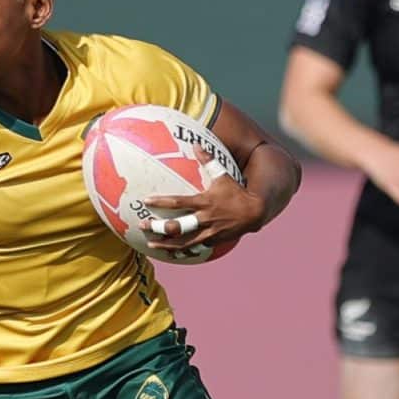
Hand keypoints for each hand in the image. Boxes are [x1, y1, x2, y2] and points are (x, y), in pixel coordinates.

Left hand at [141, 150, 264, 254]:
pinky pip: (195, 249)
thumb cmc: (237, 192)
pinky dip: (182, 252)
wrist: (255, 213)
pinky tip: (172, 254)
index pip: (178, 202)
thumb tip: (197, 144)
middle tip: (143, 226)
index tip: (146, 201)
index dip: (161, 202)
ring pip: (183, 243)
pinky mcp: (212, 242)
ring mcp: (208, 233)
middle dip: (158, 227)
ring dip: (166, 245)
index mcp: (204, 202)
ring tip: (151, 245)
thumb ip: (208, 160)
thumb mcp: (223, 175)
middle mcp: (204, 219)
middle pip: (177, 227)